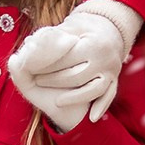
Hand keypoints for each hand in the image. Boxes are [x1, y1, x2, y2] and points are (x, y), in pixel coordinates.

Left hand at [7, 2, 130, 129]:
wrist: (113, 28)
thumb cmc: (85, 27)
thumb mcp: (71, 26)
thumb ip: (52, 36)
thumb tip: (28, 44)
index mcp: (92, 44)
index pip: (65, 59)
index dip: (46, 65)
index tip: (31, 68)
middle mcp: (104, 58)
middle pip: (76, 76)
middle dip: (54, 81)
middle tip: (37, 82)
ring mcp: (111, 70)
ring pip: (93, 89)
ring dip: (74, 98)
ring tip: (56, 102)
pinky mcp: (116, 78)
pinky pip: (109, 96)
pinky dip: (101, 107)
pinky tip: (91, 118)